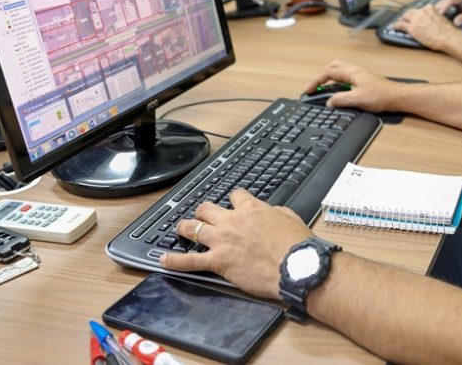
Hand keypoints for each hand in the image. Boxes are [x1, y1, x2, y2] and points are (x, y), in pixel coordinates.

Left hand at [161, 189, 308, 299]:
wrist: (295, 266)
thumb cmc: (297, 245)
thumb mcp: (291, 218)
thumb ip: (277, 212)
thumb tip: (272, 212)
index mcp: (252, 209)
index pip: (236, 195)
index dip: (234, 199)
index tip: (234, 203)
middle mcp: (232, 220)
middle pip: (207, 209)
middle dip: (203, 211)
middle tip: (202, 216)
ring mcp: (222, 240)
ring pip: (193, 228)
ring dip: (185, 228)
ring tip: (180, 229)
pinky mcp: (217, 260)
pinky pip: (189, 260)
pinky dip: (174, 260)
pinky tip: (163, 259)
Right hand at [308, 60, 403, 112]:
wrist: (397, 97)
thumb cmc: (381, 96)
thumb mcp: (357, 99)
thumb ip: (340, 100)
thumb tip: (328, 102)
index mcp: (351, 72)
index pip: (328, 72)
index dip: (316, 81)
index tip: (308, 90)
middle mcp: (355, 71)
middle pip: (333, 66)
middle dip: (322, 75)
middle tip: (316, 87)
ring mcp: (360, 75)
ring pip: (340, 71)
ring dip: (330, 78)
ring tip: (324, 89)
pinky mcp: (364, 81)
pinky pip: (346, 77)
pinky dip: (338, 82)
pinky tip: (340, 92)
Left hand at [394, 4, 456, 49]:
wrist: (446, 37)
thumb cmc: (447, 30)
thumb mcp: (442, 17)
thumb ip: (435, 15)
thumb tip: (432, 19)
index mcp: (429, 8)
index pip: (420, 9)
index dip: (416, 13)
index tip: (416, 15)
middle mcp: (421, 12)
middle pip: (410, 11)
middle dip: (407, 15)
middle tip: (405, 18)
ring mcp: (415, 20)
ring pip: (404, 17)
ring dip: (401, 19)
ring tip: (399, 22)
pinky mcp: (412, 28)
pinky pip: (401, 25)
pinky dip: (396, 25)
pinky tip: (394, 27)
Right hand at [437, 0, 461, 25]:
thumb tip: (455, 21)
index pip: (449, 0)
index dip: (443, 8)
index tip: (438, 15)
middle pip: (445, 0)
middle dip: (439, 8)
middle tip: (432, 17)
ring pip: (446, 1)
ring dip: (441, 8)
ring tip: (435, 17)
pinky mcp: (459, 0)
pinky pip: (449, 3)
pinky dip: (445, 9)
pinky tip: (442, 15)